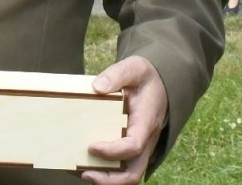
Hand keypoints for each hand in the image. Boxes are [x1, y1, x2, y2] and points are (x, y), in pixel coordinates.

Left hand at [82, 55, 166, 184]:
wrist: (161, 83)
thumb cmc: (145, 77)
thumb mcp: (134, 68)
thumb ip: (116, 75)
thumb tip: (98, 87)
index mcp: (146, 122)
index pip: (133, 146)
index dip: (112, 151)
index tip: (91, 146)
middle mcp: (146, 141)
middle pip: (134, 173)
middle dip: (110, 180)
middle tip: (84, 173)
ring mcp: (141, 148)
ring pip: (129, 175)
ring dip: (106, 180)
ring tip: (80, 172)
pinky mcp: (133, 149)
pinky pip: (123, 168)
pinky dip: (105, 173)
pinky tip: (83, 165)